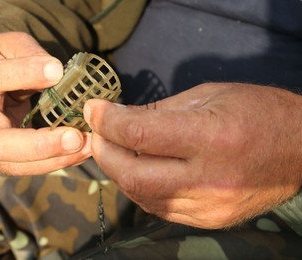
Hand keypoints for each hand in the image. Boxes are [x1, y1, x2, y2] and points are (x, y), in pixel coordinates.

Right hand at [0, 32, 90, 175]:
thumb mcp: (9, 46)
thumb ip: (30, 55)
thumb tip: (57, 73)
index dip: (23, 74)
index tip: (56, 71)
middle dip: (39, 145)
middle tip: (75, 138)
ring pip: (13, 165)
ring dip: (54, 160)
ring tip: (87, 146)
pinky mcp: (1, 157)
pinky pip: (27, 167)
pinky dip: (56, 162)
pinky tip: (81, 153)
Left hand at [84, 83, 301, 228]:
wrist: (301, 149)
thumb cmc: (257, 112)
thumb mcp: (208, 97)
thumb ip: (158, 111)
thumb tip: (117, 118)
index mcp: (212, 138)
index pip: (140, 134)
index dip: (108, 122)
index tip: (94, 110)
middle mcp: (209, 179)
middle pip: (133, 175)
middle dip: (105, 153)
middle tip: (97, 135)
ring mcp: (209, 206)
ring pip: (142, 196)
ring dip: (119, 172)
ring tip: (115, 150)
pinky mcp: (210, 220)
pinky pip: (160, 208)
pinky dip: (141, 189)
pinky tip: (139, 170)